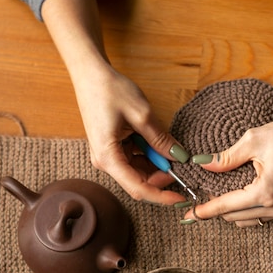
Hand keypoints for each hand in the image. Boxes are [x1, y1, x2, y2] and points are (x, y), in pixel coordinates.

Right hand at [75, 65, 188, 204]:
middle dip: (162, 177)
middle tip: (181, 163)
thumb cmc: (109, 90)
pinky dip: (149, 155)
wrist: (90, 74)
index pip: (139, 189)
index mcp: (108, 158)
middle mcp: (106, 161)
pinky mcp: (112, 148)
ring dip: (157, 164)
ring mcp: (108, 155)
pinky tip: (158, 143)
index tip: (182, 198)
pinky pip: (134, 159)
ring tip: (170, 147)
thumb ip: (161, 140)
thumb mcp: (142, 115)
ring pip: (139, 171)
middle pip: (139, 182)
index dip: (162, 196)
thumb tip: (180, 157)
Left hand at [182, 73, 272, 226]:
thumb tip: (203, 164)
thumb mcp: (254, 141)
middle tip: (203, 197)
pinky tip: (241, 196)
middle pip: (235, 217)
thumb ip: (226, 157)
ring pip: (249, 220)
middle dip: (217, 210)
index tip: (188, 215)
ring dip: (233, 212)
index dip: (205, 211)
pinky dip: (248, 210)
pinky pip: (262, 216)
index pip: (227, 206)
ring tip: (220, 196)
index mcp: (265, 192)